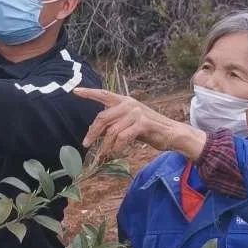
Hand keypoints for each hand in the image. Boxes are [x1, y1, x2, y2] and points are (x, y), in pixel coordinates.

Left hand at [73, 87, 206, 160]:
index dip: (88, 93)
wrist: (172, 133)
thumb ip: (114, 124)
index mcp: (124, 101)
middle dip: (92, 133)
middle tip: (86, 144)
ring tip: (104, 155)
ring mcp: (136, 113)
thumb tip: (96, 132)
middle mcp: (129, 104)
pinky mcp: (142, 124)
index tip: (75, 91)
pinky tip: (117, 154)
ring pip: (112, 131)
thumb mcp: (128, 123)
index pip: (103, 94)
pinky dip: (117, 148)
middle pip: (102, 117)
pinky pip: (122, 137)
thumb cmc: (149, 129)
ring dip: (106, 146)